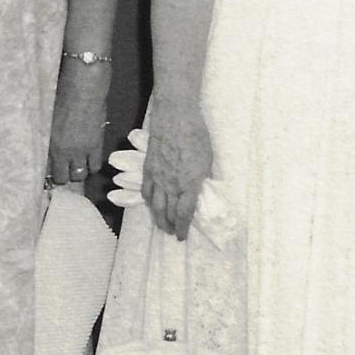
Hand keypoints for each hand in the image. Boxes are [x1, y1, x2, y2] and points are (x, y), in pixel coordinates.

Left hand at [49, 63, 110, 186]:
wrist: (84, 88)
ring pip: (81, 175)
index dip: (51, 173)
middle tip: (65, 168)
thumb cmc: (62, 95)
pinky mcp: (97, 145)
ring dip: (79, 171)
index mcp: (50, 144)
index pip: (49, 172)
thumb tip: (49, 148)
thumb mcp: (48, 118)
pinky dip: (92, 165)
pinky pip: (96, 165)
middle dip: (64, 175)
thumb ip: (48, 136)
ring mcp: (82, 150)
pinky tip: (90, 158)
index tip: (52, 170)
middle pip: (65, 177)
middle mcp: (65, 151)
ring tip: (78, 164)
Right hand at [142, 99, 214, 239]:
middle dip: (171, 226)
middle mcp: (172, 185)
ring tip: (161, 225)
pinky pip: (146, 190)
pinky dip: (148, 201)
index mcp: (189, 185)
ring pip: (155, 205)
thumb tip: (199, 190)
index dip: (183, 228)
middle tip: (172, 233)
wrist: (176, 117)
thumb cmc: (197, 135)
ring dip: (158, 218)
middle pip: (168, 213)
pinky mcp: (148, 168)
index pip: (184, 214)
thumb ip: (202, 178)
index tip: (182, 236)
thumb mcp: (208, 160)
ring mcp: (158, 177)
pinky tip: (151, 204)